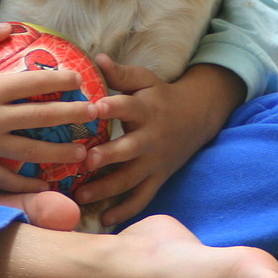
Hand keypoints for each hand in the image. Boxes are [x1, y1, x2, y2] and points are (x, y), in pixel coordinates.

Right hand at [0, 20, 97, 193]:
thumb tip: (11, 27)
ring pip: (31, 153)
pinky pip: (6, 178)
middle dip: (73, 116)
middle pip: (42, 118)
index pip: (34, 83)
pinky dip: (28, 183)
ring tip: (84, 152)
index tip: (81, 78)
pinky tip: (48, 184)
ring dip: (61, 153)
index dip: (62, 79)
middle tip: (97, 113)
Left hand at [73, 56, 245, 226]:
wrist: (196, 117)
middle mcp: (150, 137)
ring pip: (131, 178)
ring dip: (107, 188)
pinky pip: (142, 198)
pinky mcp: (158, 178)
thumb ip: (120, 73)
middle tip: (87, 160)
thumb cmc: (160, 95)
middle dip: (109, 155)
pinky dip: (125, 211)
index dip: (112, 107)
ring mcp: (154, 161)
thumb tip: (97, 57)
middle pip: (130, 148)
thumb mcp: (144, 80)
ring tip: (81, 195)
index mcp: (146, 109)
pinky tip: (104, 220)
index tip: (94, 108)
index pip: (128, 107)